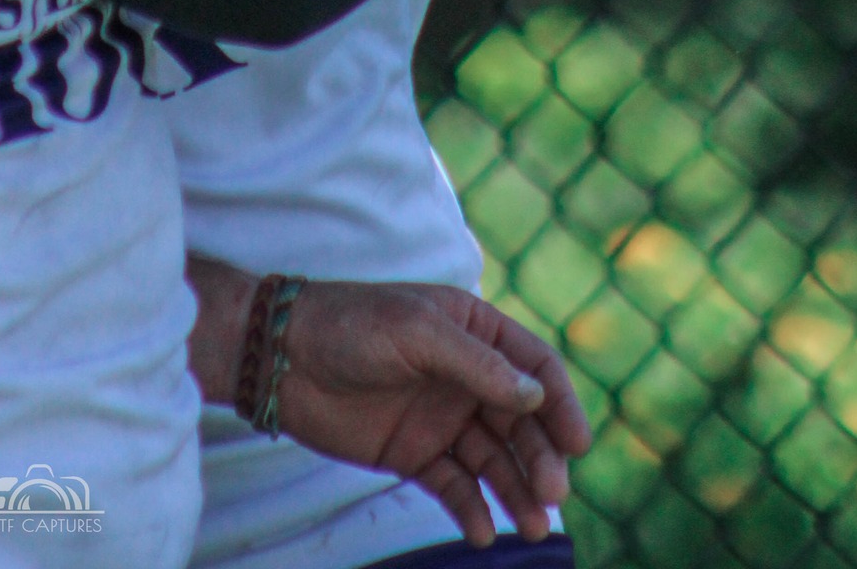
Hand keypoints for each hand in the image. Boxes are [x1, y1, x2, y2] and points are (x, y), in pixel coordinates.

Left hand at [188, 258, 591, 549]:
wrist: (279, 357)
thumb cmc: (349, 325)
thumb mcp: (415, 332)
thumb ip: (476, 365)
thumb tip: (535, 395)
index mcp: (471, 331)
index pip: (534, 367)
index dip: (559, 403)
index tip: (577, 443)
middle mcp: (464, 376)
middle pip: (522, 421)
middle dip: (541, 457)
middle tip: (550, 494)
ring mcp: (441, 417)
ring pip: (495, 460)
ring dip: (517, 492)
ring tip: (530, 525)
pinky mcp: (414, 454)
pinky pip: (456, 486)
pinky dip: (472, 509)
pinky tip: (481, 532)